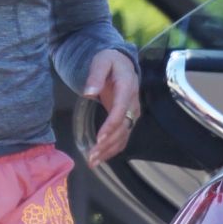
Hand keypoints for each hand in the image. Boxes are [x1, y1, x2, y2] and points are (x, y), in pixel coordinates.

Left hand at [81, 50, 140, 167]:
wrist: (121, 63)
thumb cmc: (109, 61)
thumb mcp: (101, 61)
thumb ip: (95, 75)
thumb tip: (89, 92)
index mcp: (127, 88)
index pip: (121, 109)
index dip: (111, 125)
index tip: (100, 137)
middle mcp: (133, 103)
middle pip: (123, 127)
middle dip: (108, 143)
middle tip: (92, 155)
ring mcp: (132, 114)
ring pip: (124, 136)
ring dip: (109, 151)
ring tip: (93, 161)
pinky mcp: (128, 120)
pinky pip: (123, 137)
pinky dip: (113, 150)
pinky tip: (101, 158)